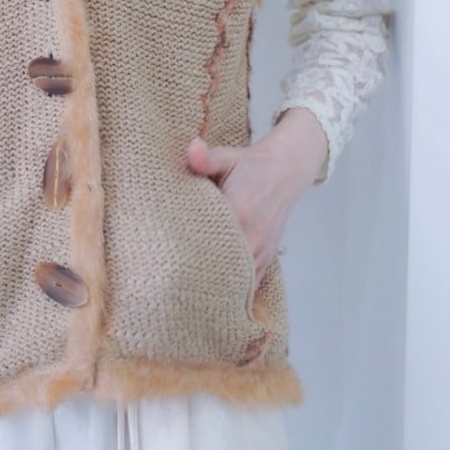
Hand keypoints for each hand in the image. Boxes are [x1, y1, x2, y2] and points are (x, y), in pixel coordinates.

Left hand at [185, 108, 327, 287]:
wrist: (285, 171)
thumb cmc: (250, 165)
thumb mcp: (228, 157)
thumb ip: (206, 158)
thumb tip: (190, 150)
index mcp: (239, 212)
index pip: (207, 241)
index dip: (184, 254)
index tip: (164, 261)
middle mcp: (252, 237)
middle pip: (219, 268)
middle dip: (195, 277)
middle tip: (168, 285)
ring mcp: (261, 250)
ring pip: (235, 282)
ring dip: (213, 288)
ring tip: (187, 298)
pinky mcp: (267, 258)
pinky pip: (250, 285)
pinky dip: (233, 293)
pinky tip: (213, 300)